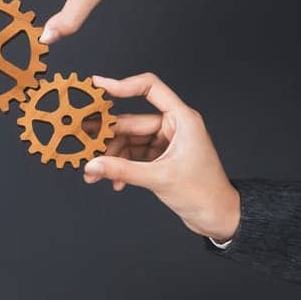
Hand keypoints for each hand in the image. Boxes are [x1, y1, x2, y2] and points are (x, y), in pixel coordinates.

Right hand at [82, 73, 240, 241]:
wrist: (217, 215)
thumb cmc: (204, 192)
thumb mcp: (159, 179)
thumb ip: (122, 170)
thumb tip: (93, 165)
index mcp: (181, 120)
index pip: (150, 89)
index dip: (123, 85)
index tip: (98, 87)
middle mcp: (173, 126)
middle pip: (131, 122)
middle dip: (106, 137)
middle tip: (83, 143)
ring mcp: (165, 141)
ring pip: (128, 141)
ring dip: (110, 157)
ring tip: (95, 173)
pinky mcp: (160, 156)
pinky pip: (132, 155)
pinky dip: (120, 166)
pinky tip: (113, 181)